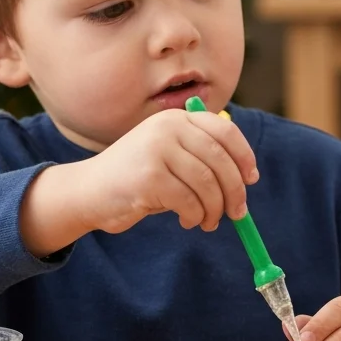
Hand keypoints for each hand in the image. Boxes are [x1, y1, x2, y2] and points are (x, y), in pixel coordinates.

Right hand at [67, 109, 256, 233]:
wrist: (89, 191)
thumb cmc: (138, 178)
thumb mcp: (171, 158)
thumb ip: (202, 159)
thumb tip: (245, 180)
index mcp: (176, 119)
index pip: (224, 131)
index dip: (243, 156)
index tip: (251, 179)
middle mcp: (167, 128)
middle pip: (220, 159)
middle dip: (235, 190)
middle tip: (238, 213)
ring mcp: (157, 150)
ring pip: (207, 183)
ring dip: (215, 209)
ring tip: (208, 221)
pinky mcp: (149, 176)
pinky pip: (189, 201)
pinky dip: (195, 216)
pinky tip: (187, 220)